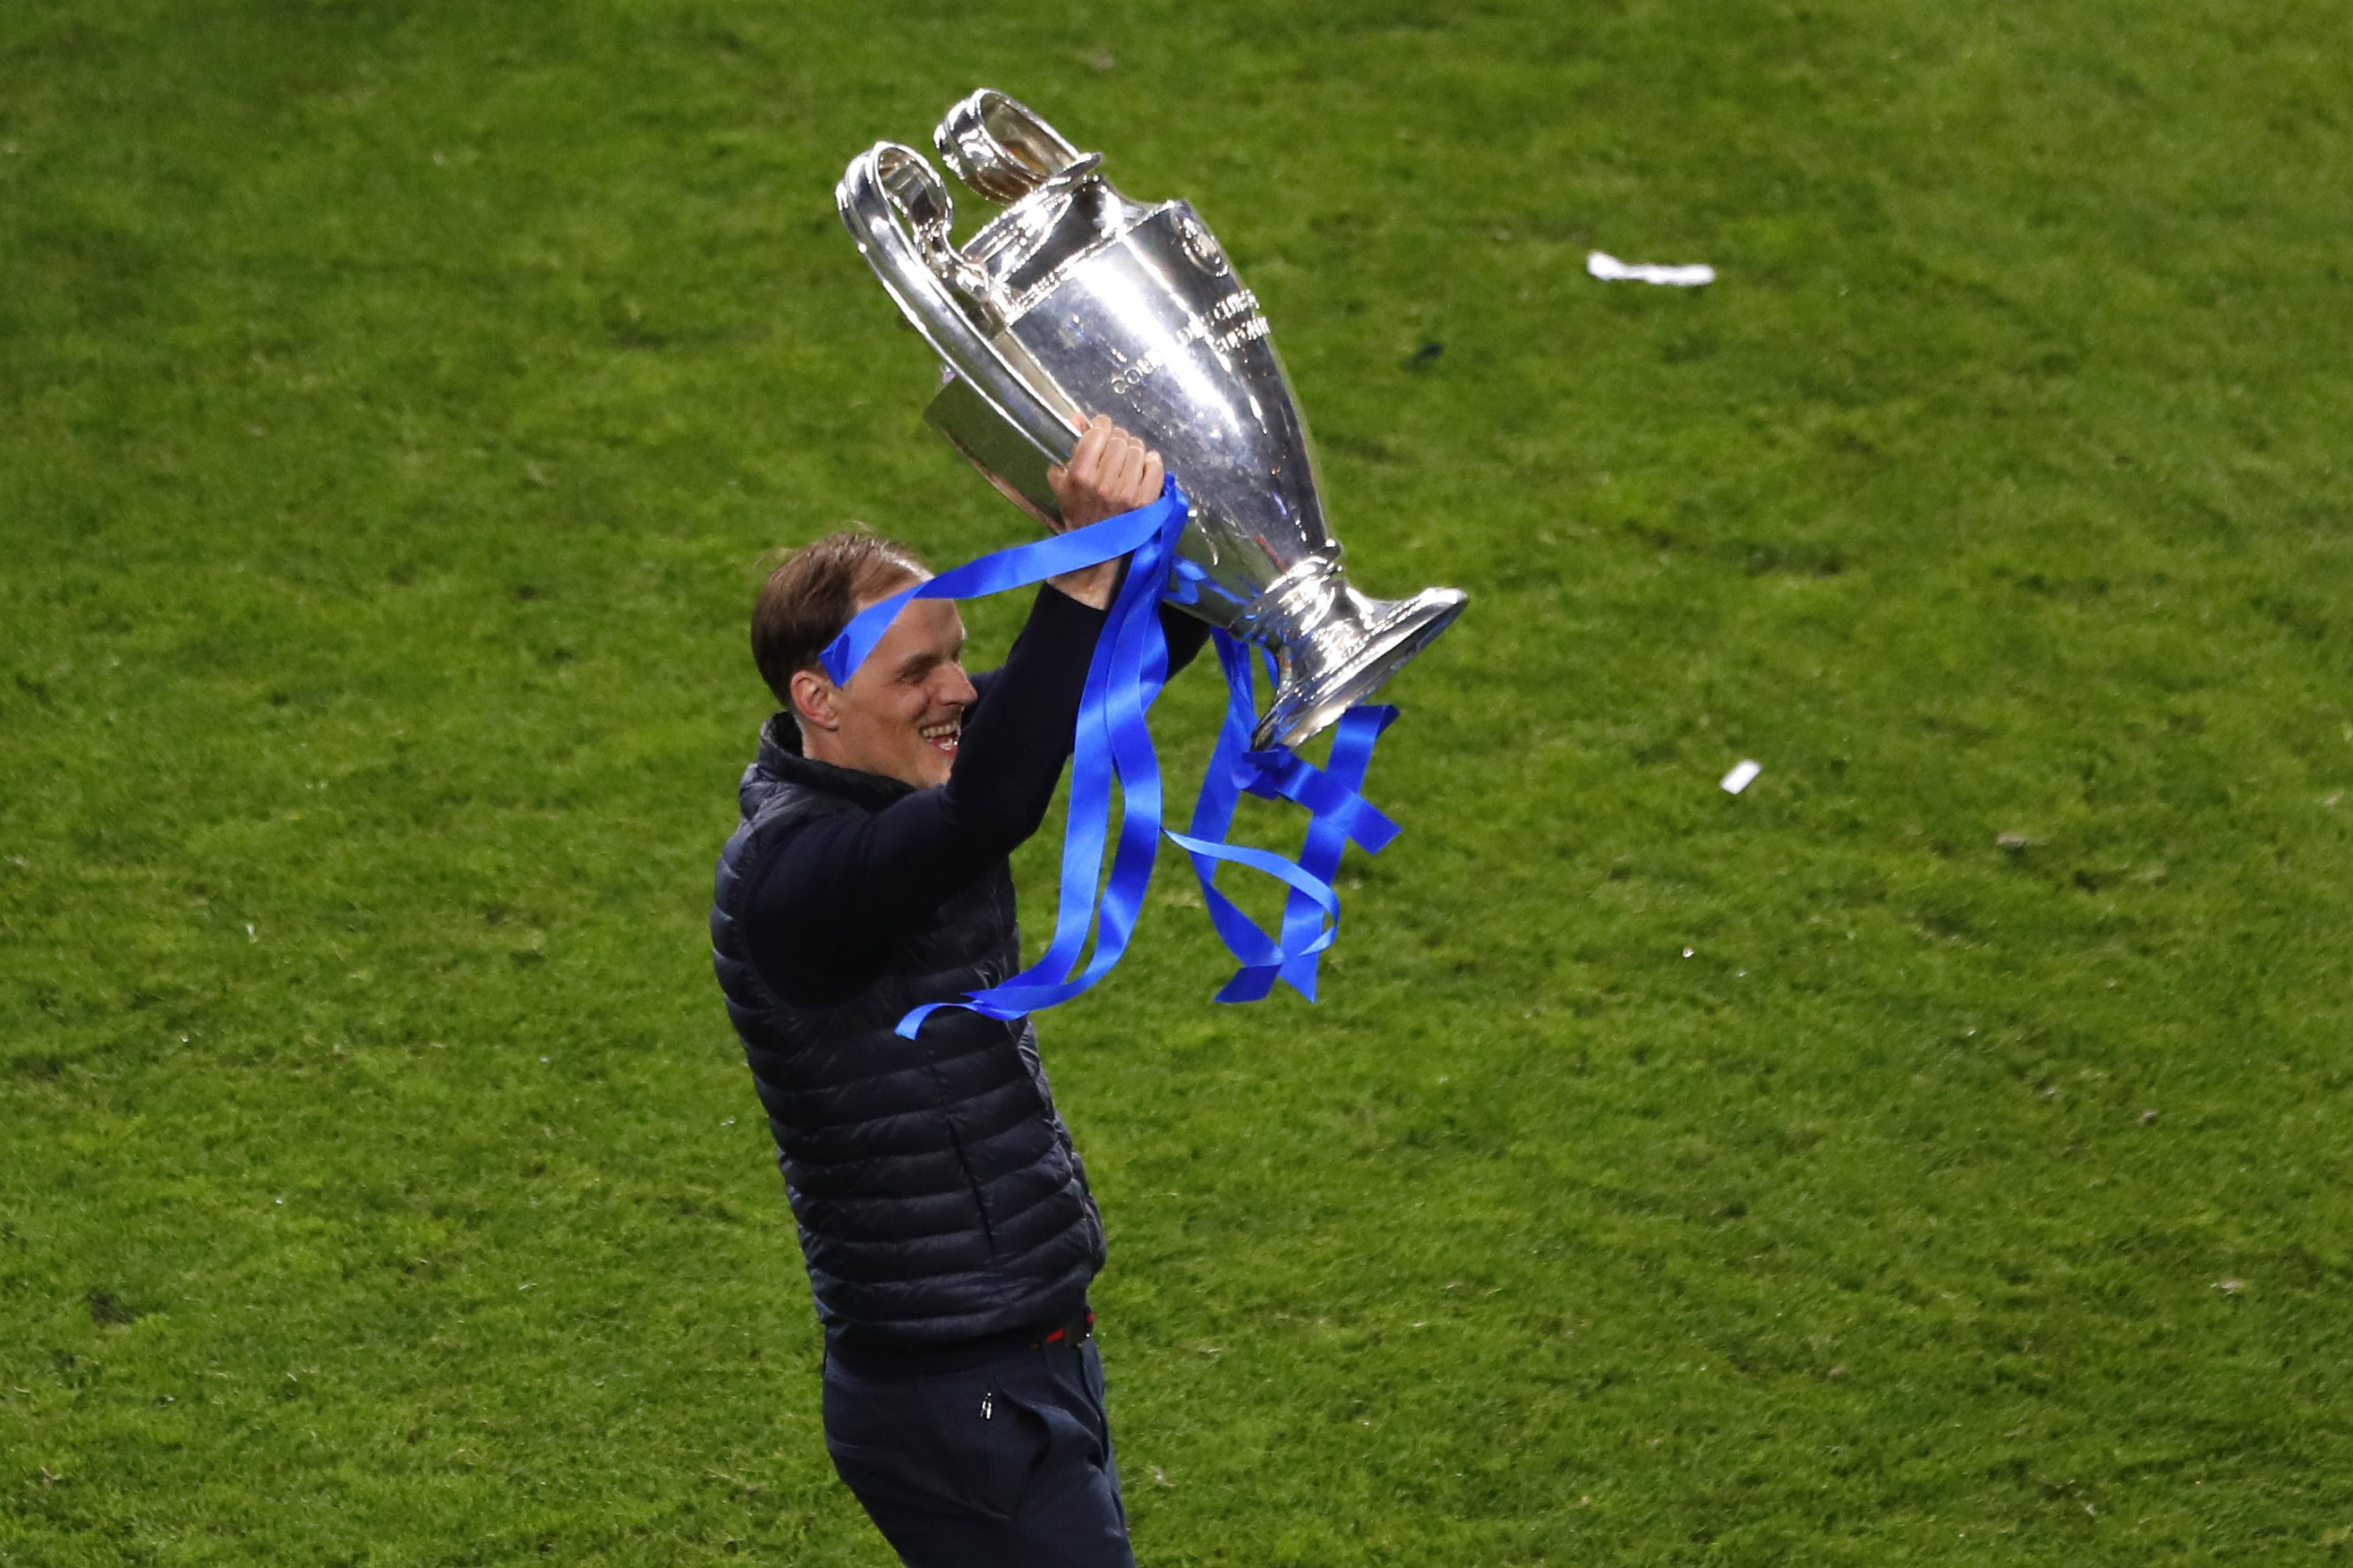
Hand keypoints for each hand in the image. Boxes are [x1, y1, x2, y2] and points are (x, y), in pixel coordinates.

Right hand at [1044, 415, 1163, 608]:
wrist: (1095, 548)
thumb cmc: (1077, 512)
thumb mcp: (1063, 480)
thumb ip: (1070, 447)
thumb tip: (1078, 417)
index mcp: (1081, 474)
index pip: (1099, 431)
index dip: (1101, 426)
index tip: (1101, 431)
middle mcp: (1105, 482)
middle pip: (1120, 438)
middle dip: (1117, 439)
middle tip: (1115, 449)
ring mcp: (1128, 492)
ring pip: (1138, 449)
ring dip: (1134, 451)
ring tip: (1128, 461)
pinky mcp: (1146, 500)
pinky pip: (1156, 466)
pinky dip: (1151, 463)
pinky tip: (1143, 468)